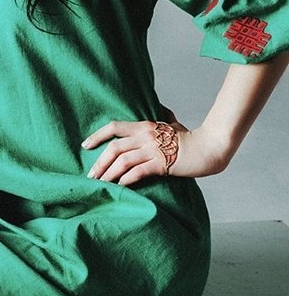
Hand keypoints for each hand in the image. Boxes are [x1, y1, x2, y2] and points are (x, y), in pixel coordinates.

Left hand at [82, 116, 230, 185]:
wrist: (209, 147)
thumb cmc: (190, 137)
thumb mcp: (173, 123)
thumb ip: (162, 116)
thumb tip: (159, 108)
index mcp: (145, 125)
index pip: (114, 127)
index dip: (97, 135)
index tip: (85, 145)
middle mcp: (146, 136)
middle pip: (114, 148)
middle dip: (99, 162)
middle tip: (91, 175)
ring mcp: (153, 150)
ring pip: (123, 161)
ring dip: (109, 174)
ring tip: (101, 184)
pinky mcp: (162, 164)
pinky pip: (138, 172)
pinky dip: (126, 180)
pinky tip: (119, 187)